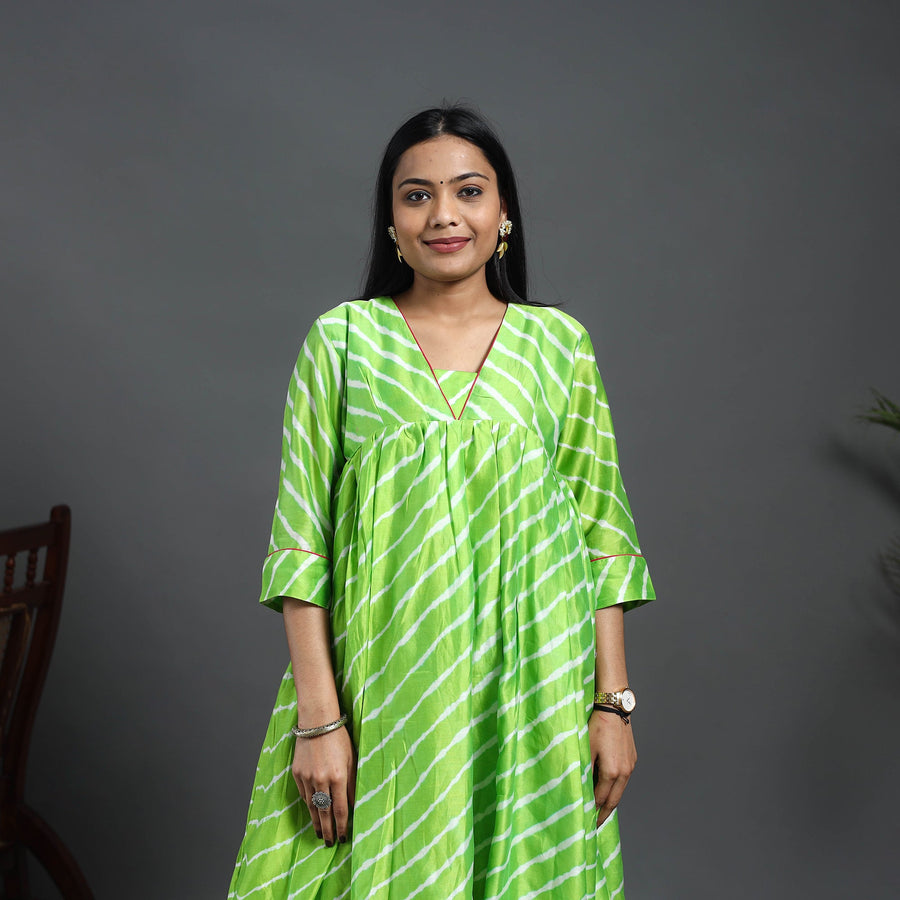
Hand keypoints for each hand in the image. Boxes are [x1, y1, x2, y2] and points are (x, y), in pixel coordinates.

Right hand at [292, 726, 356, 844]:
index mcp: (338, 776)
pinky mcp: (297, 773)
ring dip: (316, 822)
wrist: (317, 721)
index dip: (342, 826)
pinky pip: (303, 794)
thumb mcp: (352, 759)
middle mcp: (321, 780)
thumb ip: (352, 784)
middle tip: (330, 843)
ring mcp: (307, 777)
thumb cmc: (339, 738)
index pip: (341, 809)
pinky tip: (312, 812)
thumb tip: (354, 805)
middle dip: (328, 830)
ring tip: (320, 833)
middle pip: (324, 813)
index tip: (343, 837)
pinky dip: (309, 805)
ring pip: (312, 806)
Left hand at [589, 709, 635, 825]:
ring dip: (610, 802)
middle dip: (603, 814)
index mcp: (612, 772)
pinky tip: (608, 790)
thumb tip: (580, 788)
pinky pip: (623, 780)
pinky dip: (615, 789)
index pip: (601, 799)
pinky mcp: (632, 759)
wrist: (614, 708)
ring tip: (600, 811)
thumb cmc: (597, 726)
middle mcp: (624, 772)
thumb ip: (585, 771)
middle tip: (594, 824)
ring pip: (620, 791)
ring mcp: (630, 766)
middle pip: (614, 801)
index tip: (586, 820)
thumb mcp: (586, 749)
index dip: (593, 811)